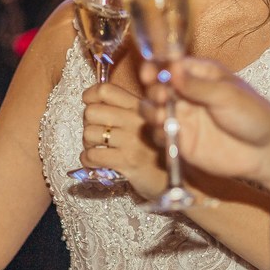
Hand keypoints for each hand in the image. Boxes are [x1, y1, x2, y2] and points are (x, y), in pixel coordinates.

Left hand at [78, 82, 165, 197]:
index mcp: (140, 106)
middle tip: (97, 131)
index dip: (90, 95)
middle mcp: (136, 119)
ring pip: (90, 134)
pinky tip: (95, 161)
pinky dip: (87, 159)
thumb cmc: (160, 151)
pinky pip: (93, 156)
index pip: (106, 90)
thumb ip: (129, 110)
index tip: (88, 103)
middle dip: (88, 123)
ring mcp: (131, 140)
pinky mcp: (127, 161)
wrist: (181, 179)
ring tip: (97, 148)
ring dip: (88, 143)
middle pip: (92, 111)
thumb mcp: (151, 122)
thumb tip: (94, 103)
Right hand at [141, 57, 269, 196]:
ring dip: (150, 112)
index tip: (149, 74)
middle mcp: (186, 94)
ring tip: (161, 116)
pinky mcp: (181, 141)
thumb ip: (197, 85)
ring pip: (151, 111)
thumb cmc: (252, 114)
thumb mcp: (226, 95)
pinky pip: (159, 136)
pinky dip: (157, 134)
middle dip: (153, 91)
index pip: (168, 65)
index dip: (154, 67)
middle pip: (155, 87)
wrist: (265, 151)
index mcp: (199, 74)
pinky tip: (167, 134)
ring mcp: (182, 118)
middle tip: (161, 97)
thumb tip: (171, 68)